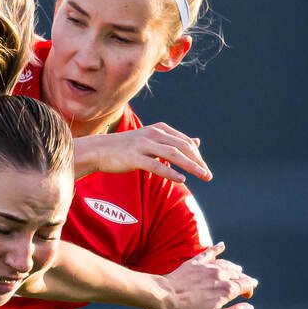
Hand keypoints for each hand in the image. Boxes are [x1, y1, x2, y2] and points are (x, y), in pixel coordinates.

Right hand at [75, 123, 210, 183]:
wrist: (99, 150)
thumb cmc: (127, 148)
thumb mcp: (152, 141)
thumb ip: (174, 142)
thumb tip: (196, 142)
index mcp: (159, 129)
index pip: (184, 142)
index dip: (197, 156)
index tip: (204, 169)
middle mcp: (153, 134)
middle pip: (182, 147)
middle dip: (198, 162)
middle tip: (208, 176)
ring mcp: (143, 145)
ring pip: (173, 154)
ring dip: (190, 166)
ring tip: (202, 176)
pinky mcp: (134, 157)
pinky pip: (155, 165)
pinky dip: (170, 172)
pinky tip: (181, 179)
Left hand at [157, 243, 256, 308]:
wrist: (166, 297)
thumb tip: (249, 307)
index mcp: (227, 289)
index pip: (246, 284)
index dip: (250, 289)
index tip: (248, 295)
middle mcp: (220, 275)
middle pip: (238, 274)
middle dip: (243, 279)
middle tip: (246, 284)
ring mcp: (208, 267)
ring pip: (226, 264)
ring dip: (234, 267)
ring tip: (238, 270)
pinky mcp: (195, 263)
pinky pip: (209, 252)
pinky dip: (217, 248)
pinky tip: (221, 245)